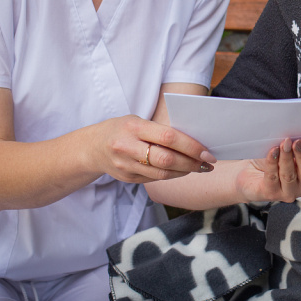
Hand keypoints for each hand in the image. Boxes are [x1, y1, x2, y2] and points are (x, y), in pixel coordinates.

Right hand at [89, 115, 215, 183]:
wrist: (93, 147)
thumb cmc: (122, 129)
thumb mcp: (138, 121)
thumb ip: (160, 130)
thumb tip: (192, 141)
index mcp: (134, 127)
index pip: (168, 137)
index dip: (191, 146)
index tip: (206, 151)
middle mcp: (128, 147)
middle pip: (166, 159)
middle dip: (191, 162)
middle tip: (207, 162)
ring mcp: (126, 165)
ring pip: (162, 173)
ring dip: (184, 171)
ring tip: (199, 167)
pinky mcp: (127, 178)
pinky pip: (155, 179)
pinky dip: (172, 175)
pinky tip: (182, 171)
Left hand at [237, 138, 300, 202]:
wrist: (250, 171)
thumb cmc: (273, 157)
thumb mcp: (288, 148)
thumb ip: (296, 143)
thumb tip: (300, 131)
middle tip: (298, 142)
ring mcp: (288, 192)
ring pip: (289, 176)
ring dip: (287, 158)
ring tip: (284, 143)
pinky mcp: (270, 193)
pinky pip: (272, 177)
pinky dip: (272, 163)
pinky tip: (273, 151)